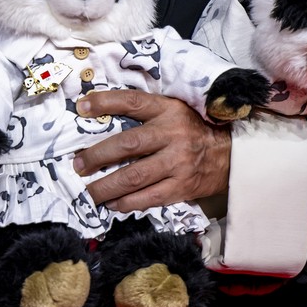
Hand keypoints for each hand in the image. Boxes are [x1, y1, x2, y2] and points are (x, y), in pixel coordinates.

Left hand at [70, 91, 231, 212]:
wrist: (229, 156)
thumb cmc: (191, 130)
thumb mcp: (172, 111)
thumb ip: (144, 112)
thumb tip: (100, 112)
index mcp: (168, 110)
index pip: (132, 102)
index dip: (105, 102)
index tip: (82, 107)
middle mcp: (172, 134)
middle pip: (127, 145)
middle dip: (97, 156)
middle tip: (78, 165)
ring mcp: (178, 163)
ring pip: (134, 177)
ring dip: (106, 186)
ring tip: (89, 192)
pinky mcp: (181, 187)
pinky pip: (148, 198)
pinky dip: (126, 203)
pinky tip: (112, 203)